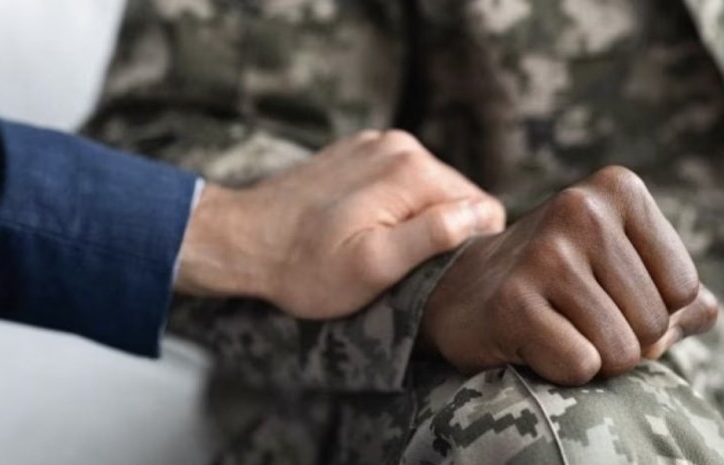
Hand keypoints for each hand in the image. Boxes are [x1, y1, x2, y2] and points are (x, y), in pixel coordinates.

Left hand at [175, 130, 505, 318]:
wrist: (241, 241)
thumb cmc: (305, 267)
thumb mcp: (375, 265)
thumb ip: (434, 235)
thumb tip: (482, 213)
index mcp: (414, 171)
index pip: (482, 208)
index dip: (466, 246)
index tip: (431, 269)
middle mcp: (401, 146)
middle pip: (456, 196)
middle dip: (440, 231)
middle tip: (399, 262)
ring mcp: (377, 143)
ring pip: (429, 189)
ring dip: (414, 219)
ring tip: (377, 244)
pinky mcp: (358, 150)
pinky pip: (399, 179)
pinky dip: (392, 204)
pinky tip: (361, 224)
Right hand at [420, 166, 717, 384]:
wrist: (466, 293)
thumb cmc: (561, 283)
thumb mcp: (623, 270)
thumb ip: (680, 293)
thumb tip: (705, 312)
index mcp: (618, 189)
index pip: (685, 289)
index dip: (654, 313)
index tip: (608, 296)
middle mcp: (581, 209)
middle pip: (655, 324)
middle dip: (625, 340)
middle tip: (576, 317)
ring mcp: (544, 254)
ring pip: (622, 351)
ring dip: (595, 359)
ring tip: (556, 328)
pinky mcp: (512, 301)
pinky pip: (581, 366)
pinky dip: (562, 370)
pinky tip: (532, 341)